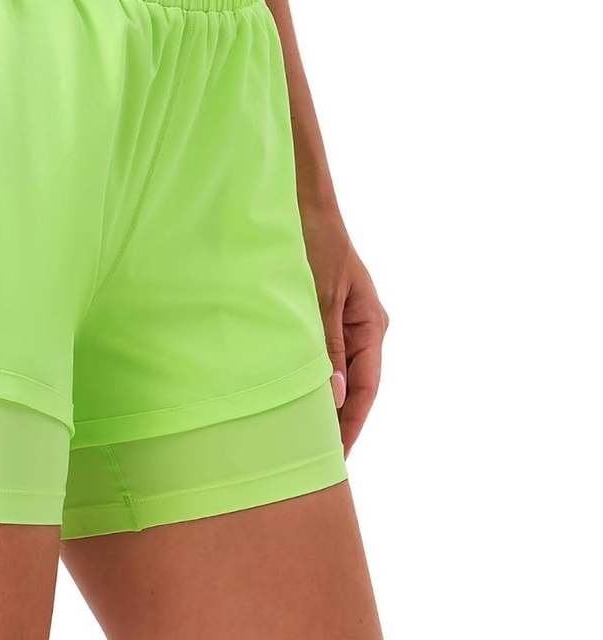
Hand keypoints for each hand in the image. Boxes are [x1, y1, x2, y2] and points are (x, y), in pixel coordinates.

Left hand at [301, 205, 388, 454]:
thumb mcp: (319, 296)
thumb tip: (335, 399)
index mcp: (372, 325)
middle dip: (338, 422)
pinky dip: (309, 378)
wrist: (302, 204)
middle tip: (315, 461)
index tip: (336, 458)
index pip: (367, 389)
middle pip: (355, 387)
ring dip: (321, 402)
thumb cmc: (314, 243)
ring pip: (336, 373)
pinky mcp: (322, 314)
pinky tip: (292, 397)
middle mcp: (363, 327)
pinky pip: (321, 355)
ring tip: (301, 439)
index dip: (351, 425)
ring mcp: (344, 321)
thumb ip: (327, 346)